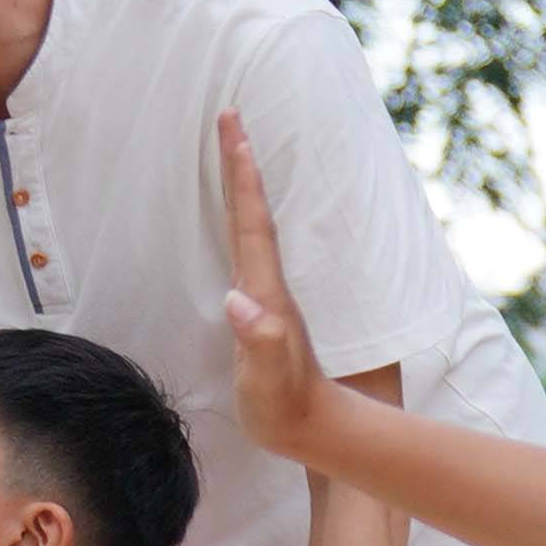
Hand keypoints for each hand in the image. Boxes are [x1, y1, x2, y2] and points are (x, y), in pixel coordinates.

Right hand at [214, 112, 334, 464]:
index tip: (234, 129)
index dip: (242, 176)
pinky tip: (238, 216)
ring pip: (254, 226)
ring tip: (234, 148)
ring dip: (244, 185)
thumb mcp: (267, 380)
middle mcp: (270, 286)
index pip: (252, 222)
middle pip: (254, 212)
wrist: (315, 430)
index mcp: (266, 293)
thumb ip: (258, 342)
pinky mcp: (264, 311)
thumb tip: (240, 301)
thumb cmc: (285, 408)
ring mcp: (268, 297)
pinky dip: (242, 220)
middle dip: (241, 163)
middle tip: (231, 116)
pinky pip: (250, 248)